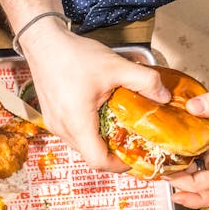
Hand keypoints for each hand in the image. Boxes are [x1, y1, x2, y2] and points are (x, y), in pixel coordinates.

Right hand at [17, 21, 170, 171]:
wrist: (44, 43)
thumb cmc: (74, 55)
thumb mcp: (117, 66)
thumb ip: (145, 81)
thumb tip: (164, 97)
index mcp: (77, 122)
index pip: (97, 161)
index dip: (119, 165)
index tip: (134, 158)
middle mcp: (62, 128)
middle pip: (90, 156)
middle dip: (113, 153)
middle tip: (134, 143)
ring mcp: (55, 125)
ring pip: (82, 146)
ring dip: (101, 143)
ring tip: (120, 128)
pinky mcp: (52, 118)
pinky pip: (74, 135)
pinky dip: (90, 133)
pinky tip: (102, 116)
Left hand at [166, 74, 208, 207]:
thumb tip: (193, 107)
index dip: (200, 199)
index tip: (178, 196)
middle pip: (205, 185)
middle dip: (181, 183)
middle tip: (160, 172)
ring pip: (199, 172)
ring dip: (180, 171)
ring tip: (159, 162)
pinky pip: (198, 156)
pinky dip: (183, 155)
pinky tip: (169, 148)